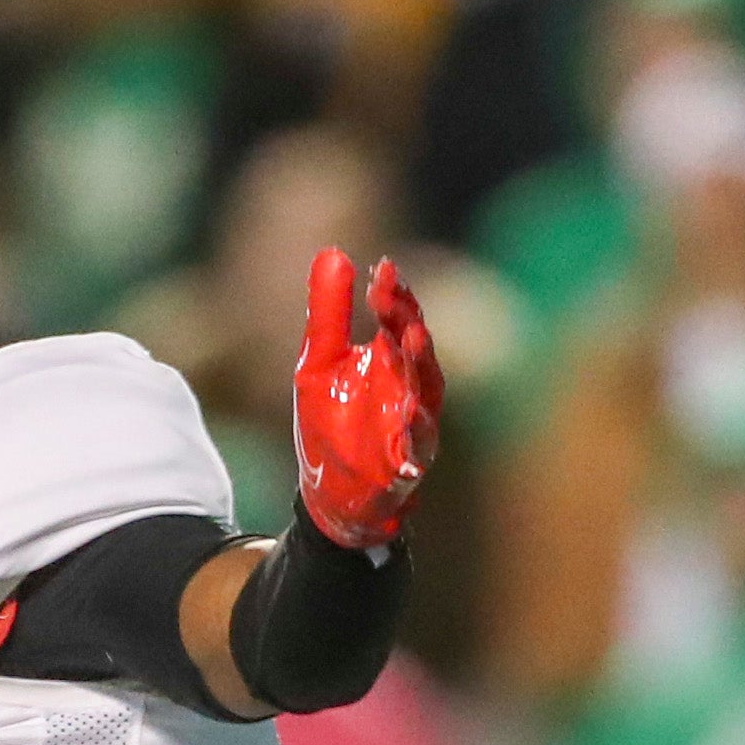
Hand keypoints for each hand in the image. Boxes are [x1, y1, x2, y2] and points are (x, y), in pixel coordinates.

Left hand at [290, 251, 441, 555]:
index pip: (397, 316)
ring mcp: (413, 424)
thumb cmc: (331, 424)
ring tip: (412, 340)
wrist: (330, 493)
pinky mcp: (408, 464)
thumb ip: (328, 312)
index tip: (383, 268)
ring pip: (425, 394)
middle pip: (416, 349)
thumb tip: (333, 251)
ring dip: (420, 368)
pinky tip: (408, 430)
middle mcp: (409, 385)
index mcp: (388, 357)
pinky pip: (416, 451)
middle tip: (396, 302)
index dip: (393, 293)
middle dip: (408, 324)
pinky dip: (414, 440)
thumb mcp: (318, 362)